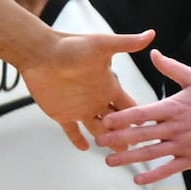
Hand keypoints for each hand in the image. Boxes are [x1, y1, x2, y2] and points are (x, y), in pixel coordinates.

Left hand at [20, 27, 153, 148]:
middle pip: (116, 122)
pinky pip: (72, 131)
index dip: (138, 118)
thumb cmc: (70, 46)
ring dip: (107, 140)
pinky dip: (78, 139)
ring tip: (117, 155)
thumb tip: (150, 34)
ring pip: (98, 129)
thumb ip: (126, 43)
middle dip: (126, 135)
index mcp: (109, 86)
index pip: (129, 106)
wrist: (39, 52)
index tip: (150, 130)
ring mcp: (80, 108)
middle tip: (136, 150)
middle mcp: (97, 99)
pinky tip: (85, 148)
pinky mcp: (62, 113)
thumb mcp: (101, 45)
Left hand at [96, 51, 190, 181]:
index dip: (121, 118)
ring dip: (129, 158)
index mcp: (175, 107)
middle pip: (141, 135)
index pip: (141, 113)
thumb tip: (153, 52)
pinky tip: (138, 178)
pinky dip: (154, 174)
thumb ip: (172, 67)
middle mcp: (177, 127)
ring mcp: (185, 144)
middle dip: (117, 139)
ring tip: (110, 162)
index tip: (104, 121)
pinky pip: (170, 169)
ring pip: (152, 153)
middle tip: (99, 142)